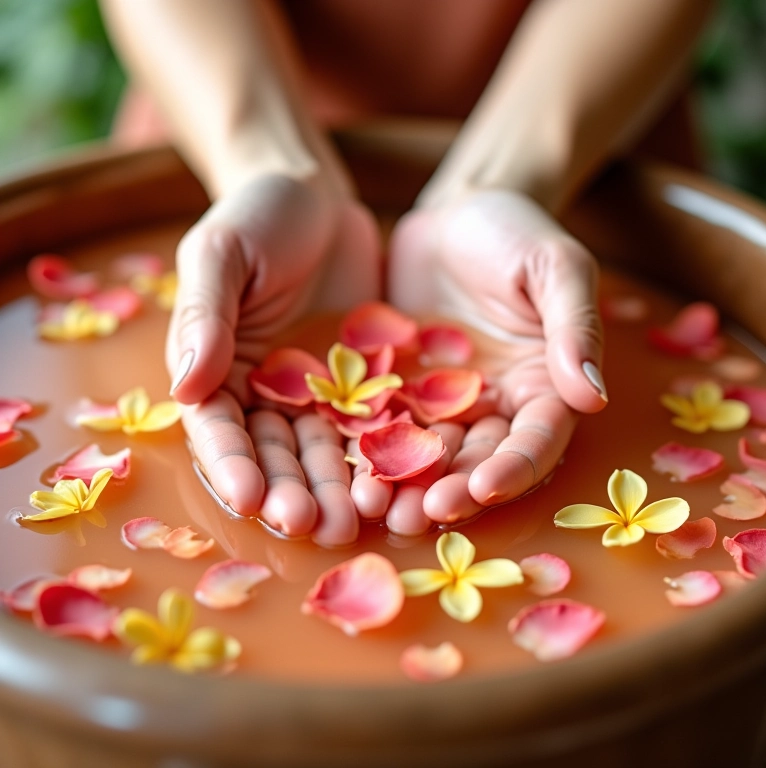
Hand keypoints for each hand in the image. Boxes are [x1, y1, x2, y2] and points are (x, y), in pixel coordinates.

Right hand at [166, 174, 381, 545]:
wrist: (316, 194)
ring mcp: (314, 391)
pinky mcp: (360, 382)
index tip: (248, 497)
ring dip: (335, 488)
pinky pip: (370, 423)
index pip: (218, 426)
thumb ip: (206, 316)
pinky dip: (380, 454)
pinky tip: (396, 480)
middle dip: (289, 491)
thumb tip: (183, 386)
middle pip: (274, 452)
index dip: (231, 464)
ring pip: (323, 450)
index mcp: (215, 368)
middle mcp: (262, 391)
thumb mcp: (222, 254)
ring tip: (354, 521)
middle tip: (313, 526)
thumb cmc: (257, 215)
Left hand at [386, 189, 605, 530]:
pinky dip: (367, 448)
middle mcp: (494, 404)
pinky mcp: (399, 387)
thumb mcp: (556, 268)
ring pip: (427, 453)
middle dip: (450, 492)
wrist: (456, 213)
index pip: (535, 439)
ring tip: (375, 508)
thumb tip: (591, 395)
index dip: (513, 468)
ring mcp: (443, 400)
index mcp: (543, 385)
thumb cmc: (516, 232)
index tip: (484, 488)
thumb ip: (574, 327)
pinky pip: (383, 422)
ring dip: (404, 485)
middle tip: (416, 517)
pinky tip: (344, 469)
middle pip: (476, 460)